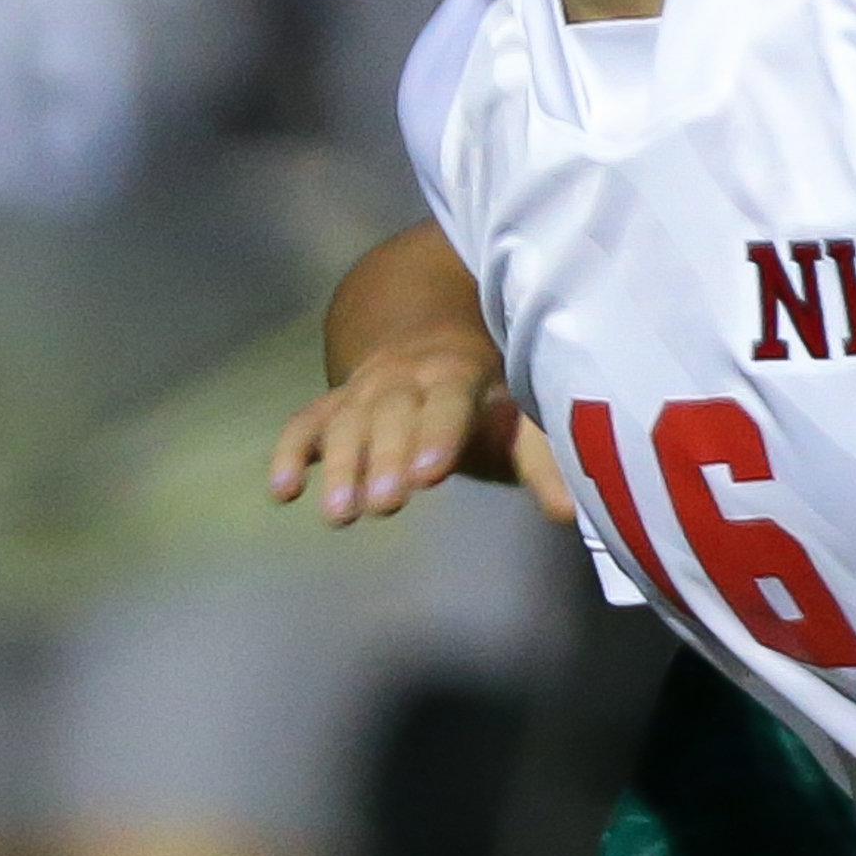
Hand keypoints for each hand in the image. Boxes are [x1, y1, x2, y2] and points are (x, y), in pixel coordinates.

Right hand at [268, 329, 575, 527]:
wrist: (430, 338)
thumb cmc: (484, 397)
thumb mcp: (517, 418)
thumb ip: (541, 462)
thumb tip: (572, 514)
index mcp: (457, 375)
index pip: (446, 402)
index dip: (438, 434)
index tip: (432, 473)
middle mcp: (405, 378)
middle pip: (391, 414)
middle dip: (386, 458)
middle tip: (385, 505)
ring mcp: (363, 391)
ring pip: (345, 422)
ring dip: (340, 467)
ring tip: (339, 517)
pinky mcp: (331, 406)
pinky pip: (304, 425)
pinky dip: (289, 453)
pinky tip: (282, 492)